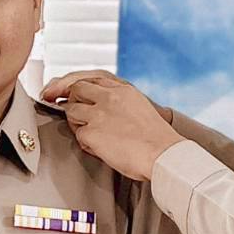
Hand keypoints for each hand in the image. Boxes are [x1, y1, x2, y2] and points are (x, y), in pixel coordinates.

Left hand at [40, 71, 181, 181]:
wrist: (163, 154)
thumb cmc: (156, 139)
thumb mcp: (139, 107)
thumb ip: (119, 103)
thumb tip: (103, 108)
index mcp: (122, 89)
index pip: (91, 79)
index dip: (77, 87)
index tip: (70, 95)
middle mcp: (108, 97)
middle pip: (76, 89)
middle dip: (72, 101)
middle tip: (75, 115)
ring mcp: (98, 113)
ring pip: (71, 111)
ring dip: (78, 123)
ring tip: (93, 136)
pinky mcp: (91, 132)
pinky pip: (78, 135)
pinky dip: (86, 143)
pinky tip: (100, 148)